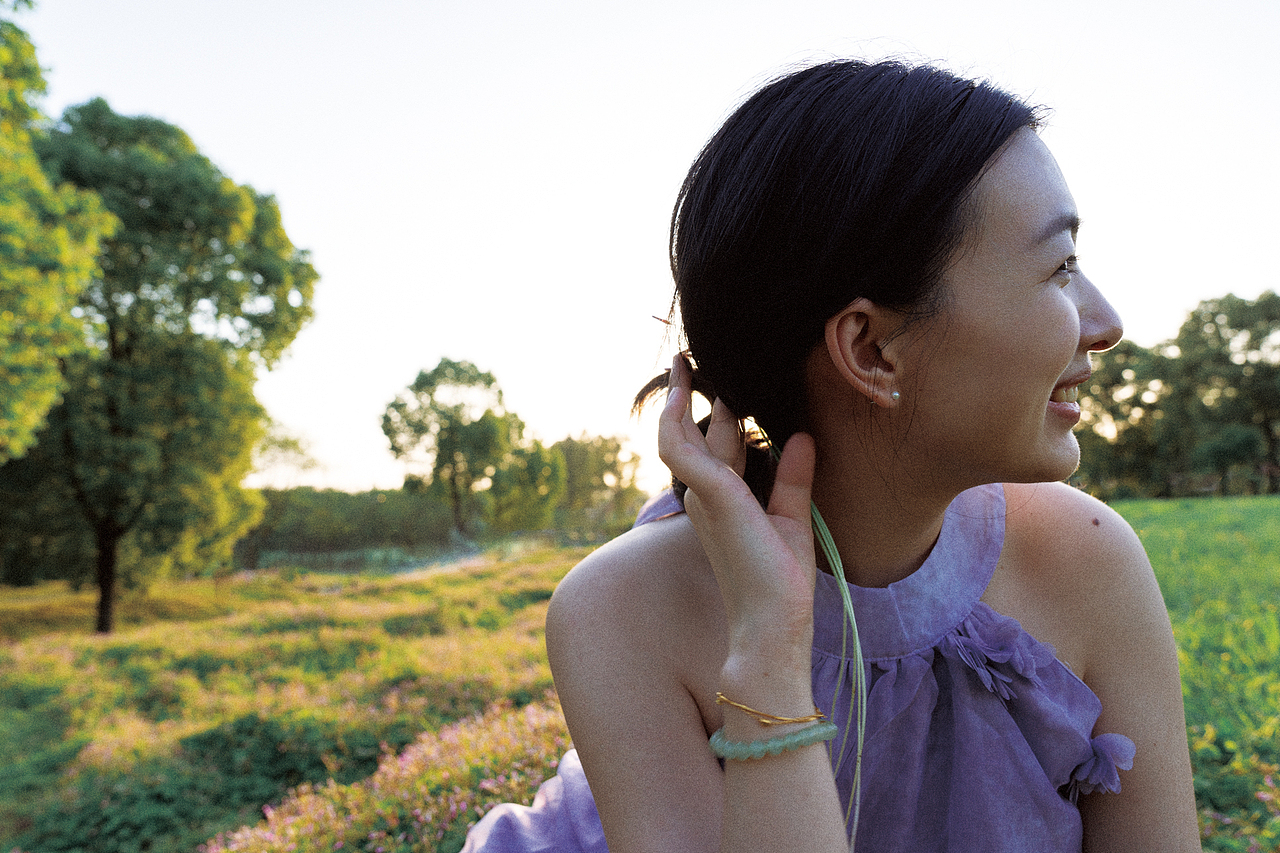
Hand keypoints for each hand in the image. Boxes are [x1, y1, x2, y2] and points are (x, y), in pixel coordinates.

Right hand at [658, 355, 818, 653]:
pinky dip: (679, 417)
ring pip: (678, 436)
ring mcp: (704, 496)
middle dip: (690, 395)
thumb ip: (794, 478)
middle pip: (694, 434)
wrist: (773, 624)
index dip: (718, 414)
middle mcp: (705, 497)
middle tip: (691, 359)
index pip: (715, 448)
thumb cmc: (781, 584)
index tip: (725, 382)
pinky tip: (687, 391)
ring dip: (678, 398)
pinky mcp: (711, 494)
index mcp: (722, 503)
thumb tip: (804, 437)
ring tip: (685, 363)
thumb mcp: (793, 519)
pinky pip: (681, 447)